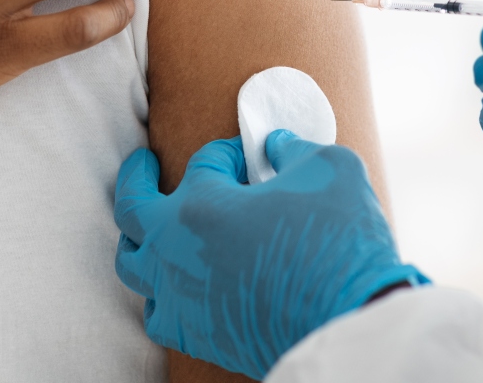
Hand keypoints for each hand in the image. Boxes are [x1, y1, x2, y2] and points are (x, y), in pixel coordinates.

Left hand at [114, 131, 425, 379]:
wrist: (352, 325)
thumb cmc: (338, 243)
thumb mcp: (328, 167)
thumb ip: (293, 148)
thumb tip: (275, 146)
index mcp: (201, 205)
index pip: (204, 161)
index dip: (230, 151)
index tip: (252, 154)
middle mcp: (176, 251)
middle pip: (130, 207)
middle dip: (135, 176)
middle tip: (143, 161)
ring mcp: (181, 297)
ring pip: (133, 264)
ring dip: (138, 237)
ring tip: (148, 225)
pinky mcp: (197, 335)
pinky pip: (157, 313)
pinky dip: (160, 292)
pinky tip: (177, 282)